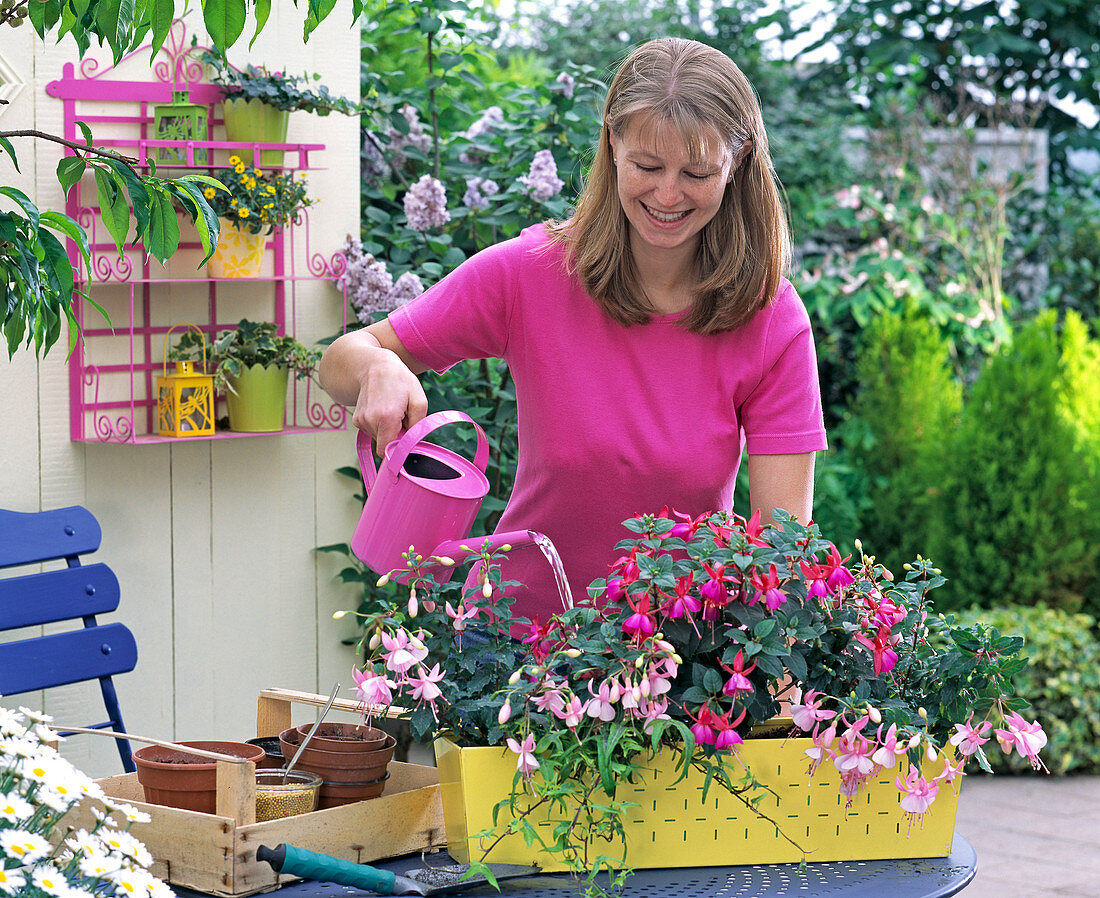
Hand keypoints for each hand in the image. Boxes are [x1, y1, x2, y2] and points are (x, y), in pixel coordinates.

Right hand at [318, 320, 430, 455]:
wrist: (374, 365)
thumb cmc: (400, 381)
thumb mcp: (419, 400)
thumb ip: (418, 426)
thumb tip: (411, 444)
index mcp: (386, 417)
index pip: (387, 451)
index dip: (398, 448)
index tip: (405, 436)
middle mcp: (370, 421)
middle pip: (385, 444)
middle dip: (396, 435)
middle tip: (401, 415)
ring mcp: (360, 420)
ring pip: (379, 438)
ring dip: (388, 428)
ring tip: (391, 408)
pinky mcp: (356, 419)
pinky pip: (372, 431)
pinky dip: (379, 424)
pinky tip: (382, 408)